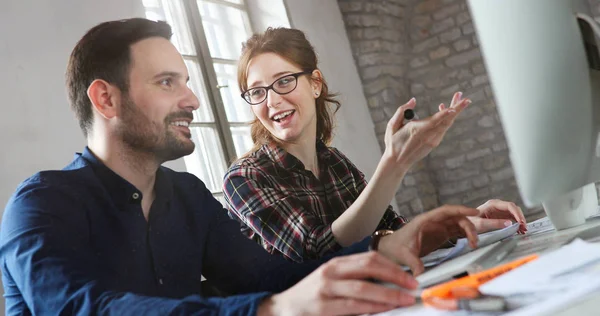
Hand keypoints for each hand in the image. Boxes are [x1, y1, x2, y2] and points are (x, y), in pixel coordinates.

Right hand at [258, 252, 418, 315]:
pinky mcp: (322, 308)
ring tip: (403, 300)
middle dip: (394, 277)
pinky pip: (352, 307)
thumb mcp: (332, 280)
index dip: (392, 266)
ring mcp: (325, 290)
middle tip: (412, 286)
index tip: (410, 276)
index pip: (369, 259)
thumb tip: (389, 282)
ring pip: (362, 289)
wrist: (284, 308)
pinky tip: (383, 309)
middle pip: (368, 269)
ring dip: (387, 295)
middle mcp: (331, 273)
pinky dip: (371, 308)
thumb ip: (355, 278)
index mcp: (336, 264)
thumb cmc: (313, 295)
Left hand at [377, 205, 479, 274]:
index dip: (460, 209)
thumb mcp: (404, 255)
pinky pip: (456, 231)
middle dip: (468, 225)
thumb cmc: (395, 247)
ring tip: (473, 244)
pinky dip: (465, 235)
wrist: (390, 249)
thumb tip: (421, 275)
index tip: (474, 212)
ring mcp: (437, 228)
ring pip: (458, 224)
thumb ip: (414, 264)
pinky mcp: (440, 235)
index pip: (445, 211)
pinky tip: (470, 243)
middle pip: (455, 217)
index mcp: (424, 220)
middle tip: (474, 240)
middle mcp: (433, 222)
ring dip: (468, 231)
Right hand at [382, 92, 470, 171]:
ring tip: (457, 98)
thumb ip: (402, 110)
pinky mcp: (434, 143)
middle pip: (446, 121)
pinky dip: (447, 118)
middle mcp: (428, 136)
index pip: (434, 121)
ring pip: (447, 124)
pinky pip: (443, 128)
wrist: (398, 162)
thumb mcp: (392, 125)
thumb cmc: (393, 142)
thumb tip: (413, 100)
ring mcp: (433, 140)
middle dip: (457, 108)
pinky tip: (446, 110)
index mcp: (417, 130)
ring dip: (454, 111)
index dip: (444, 114)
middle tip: (466, 98)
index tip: (453, 108)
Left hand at [469, 199, 526, 233]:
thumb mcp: (481, 224)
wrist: (465, 225)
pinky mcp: (500, 217)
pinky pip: (511, 219)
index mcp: (492, 204)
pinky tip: (518, 230)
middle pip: (514, 209)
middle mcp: (497, 206)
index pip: (509, 206)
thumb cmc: (470, 223)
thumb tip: (509, 223)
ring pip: (514, 214)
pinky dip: (516, 224)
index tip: (521, 222)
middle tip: (524, 228)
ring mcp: (499, 211)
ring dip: (519, 221)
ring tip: (523, 230)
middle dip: (520, 218)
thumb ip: (495, 223)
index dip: (517, 213)